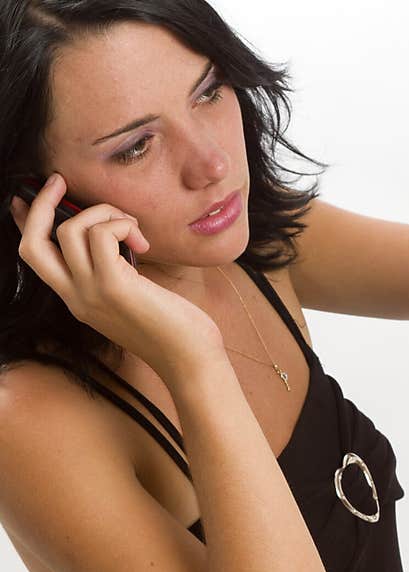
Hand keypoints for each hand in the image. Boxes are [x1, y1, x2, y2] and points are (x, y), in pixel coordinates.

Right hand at [10, 173, 224, 376]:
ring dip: (105, 213)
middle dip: (41, 204)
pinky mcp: (114, 286)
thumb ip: (116, 273)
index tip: (26, 197)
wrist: (190, 359)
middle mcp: (75, 297)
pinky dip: (121, 224)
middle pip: (33, 242)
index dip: (25, 222)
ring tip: (134, 230)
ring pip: (70, 229)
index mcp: (77, 299)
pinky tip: (141, 241)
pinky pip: (101, 234)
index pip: (35, 257)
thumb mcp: (133, 297)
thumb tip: (114, 238)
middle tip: (60, 181)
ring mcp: (91, 293)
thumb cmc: (174, 328)